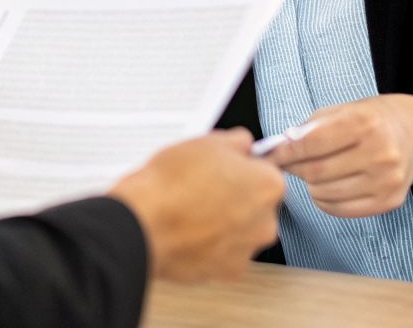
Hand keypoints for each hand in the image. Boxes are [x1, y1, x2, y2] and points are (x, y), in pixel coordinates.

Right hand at [109, 128, 283, 282]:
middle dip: (235, 198)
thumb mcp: (205, 142)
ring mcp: (247, 249)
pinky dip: (210, 245)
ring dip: (223, 223)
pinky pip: (223, 253)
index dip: (240, 169)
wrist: (144, 223)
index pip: (264, 173)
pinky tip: (187, 232)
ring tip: (190, 212)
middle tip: (203, 189)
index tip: (223, 170)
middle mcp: (267, 221)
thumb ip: (235, 142)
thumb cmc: (172, 183)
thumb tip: (242, 145)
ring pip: (240, 231)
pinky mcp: (226, 271)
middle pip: (256, 205)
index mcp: (268, 186)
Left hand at [266, 94, 412, 217]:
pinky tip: (329, 185)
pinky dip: (324, 200)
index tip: (268, 154)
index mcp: (364, 123)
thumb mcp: (342, 109)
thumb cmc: (373, 119)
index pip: (311, 144)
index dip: (283, 151)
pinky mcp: (389, 202)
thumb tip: (279, 148)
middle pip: (315, 172)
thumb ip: (309, 128)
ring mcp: (386, 181)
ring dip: (310, 184)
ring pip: (324, 193)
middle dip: (293, 169)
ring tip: (316, 170)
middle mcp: (380, 153)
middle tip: (287, 163)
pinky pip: (339, 209)